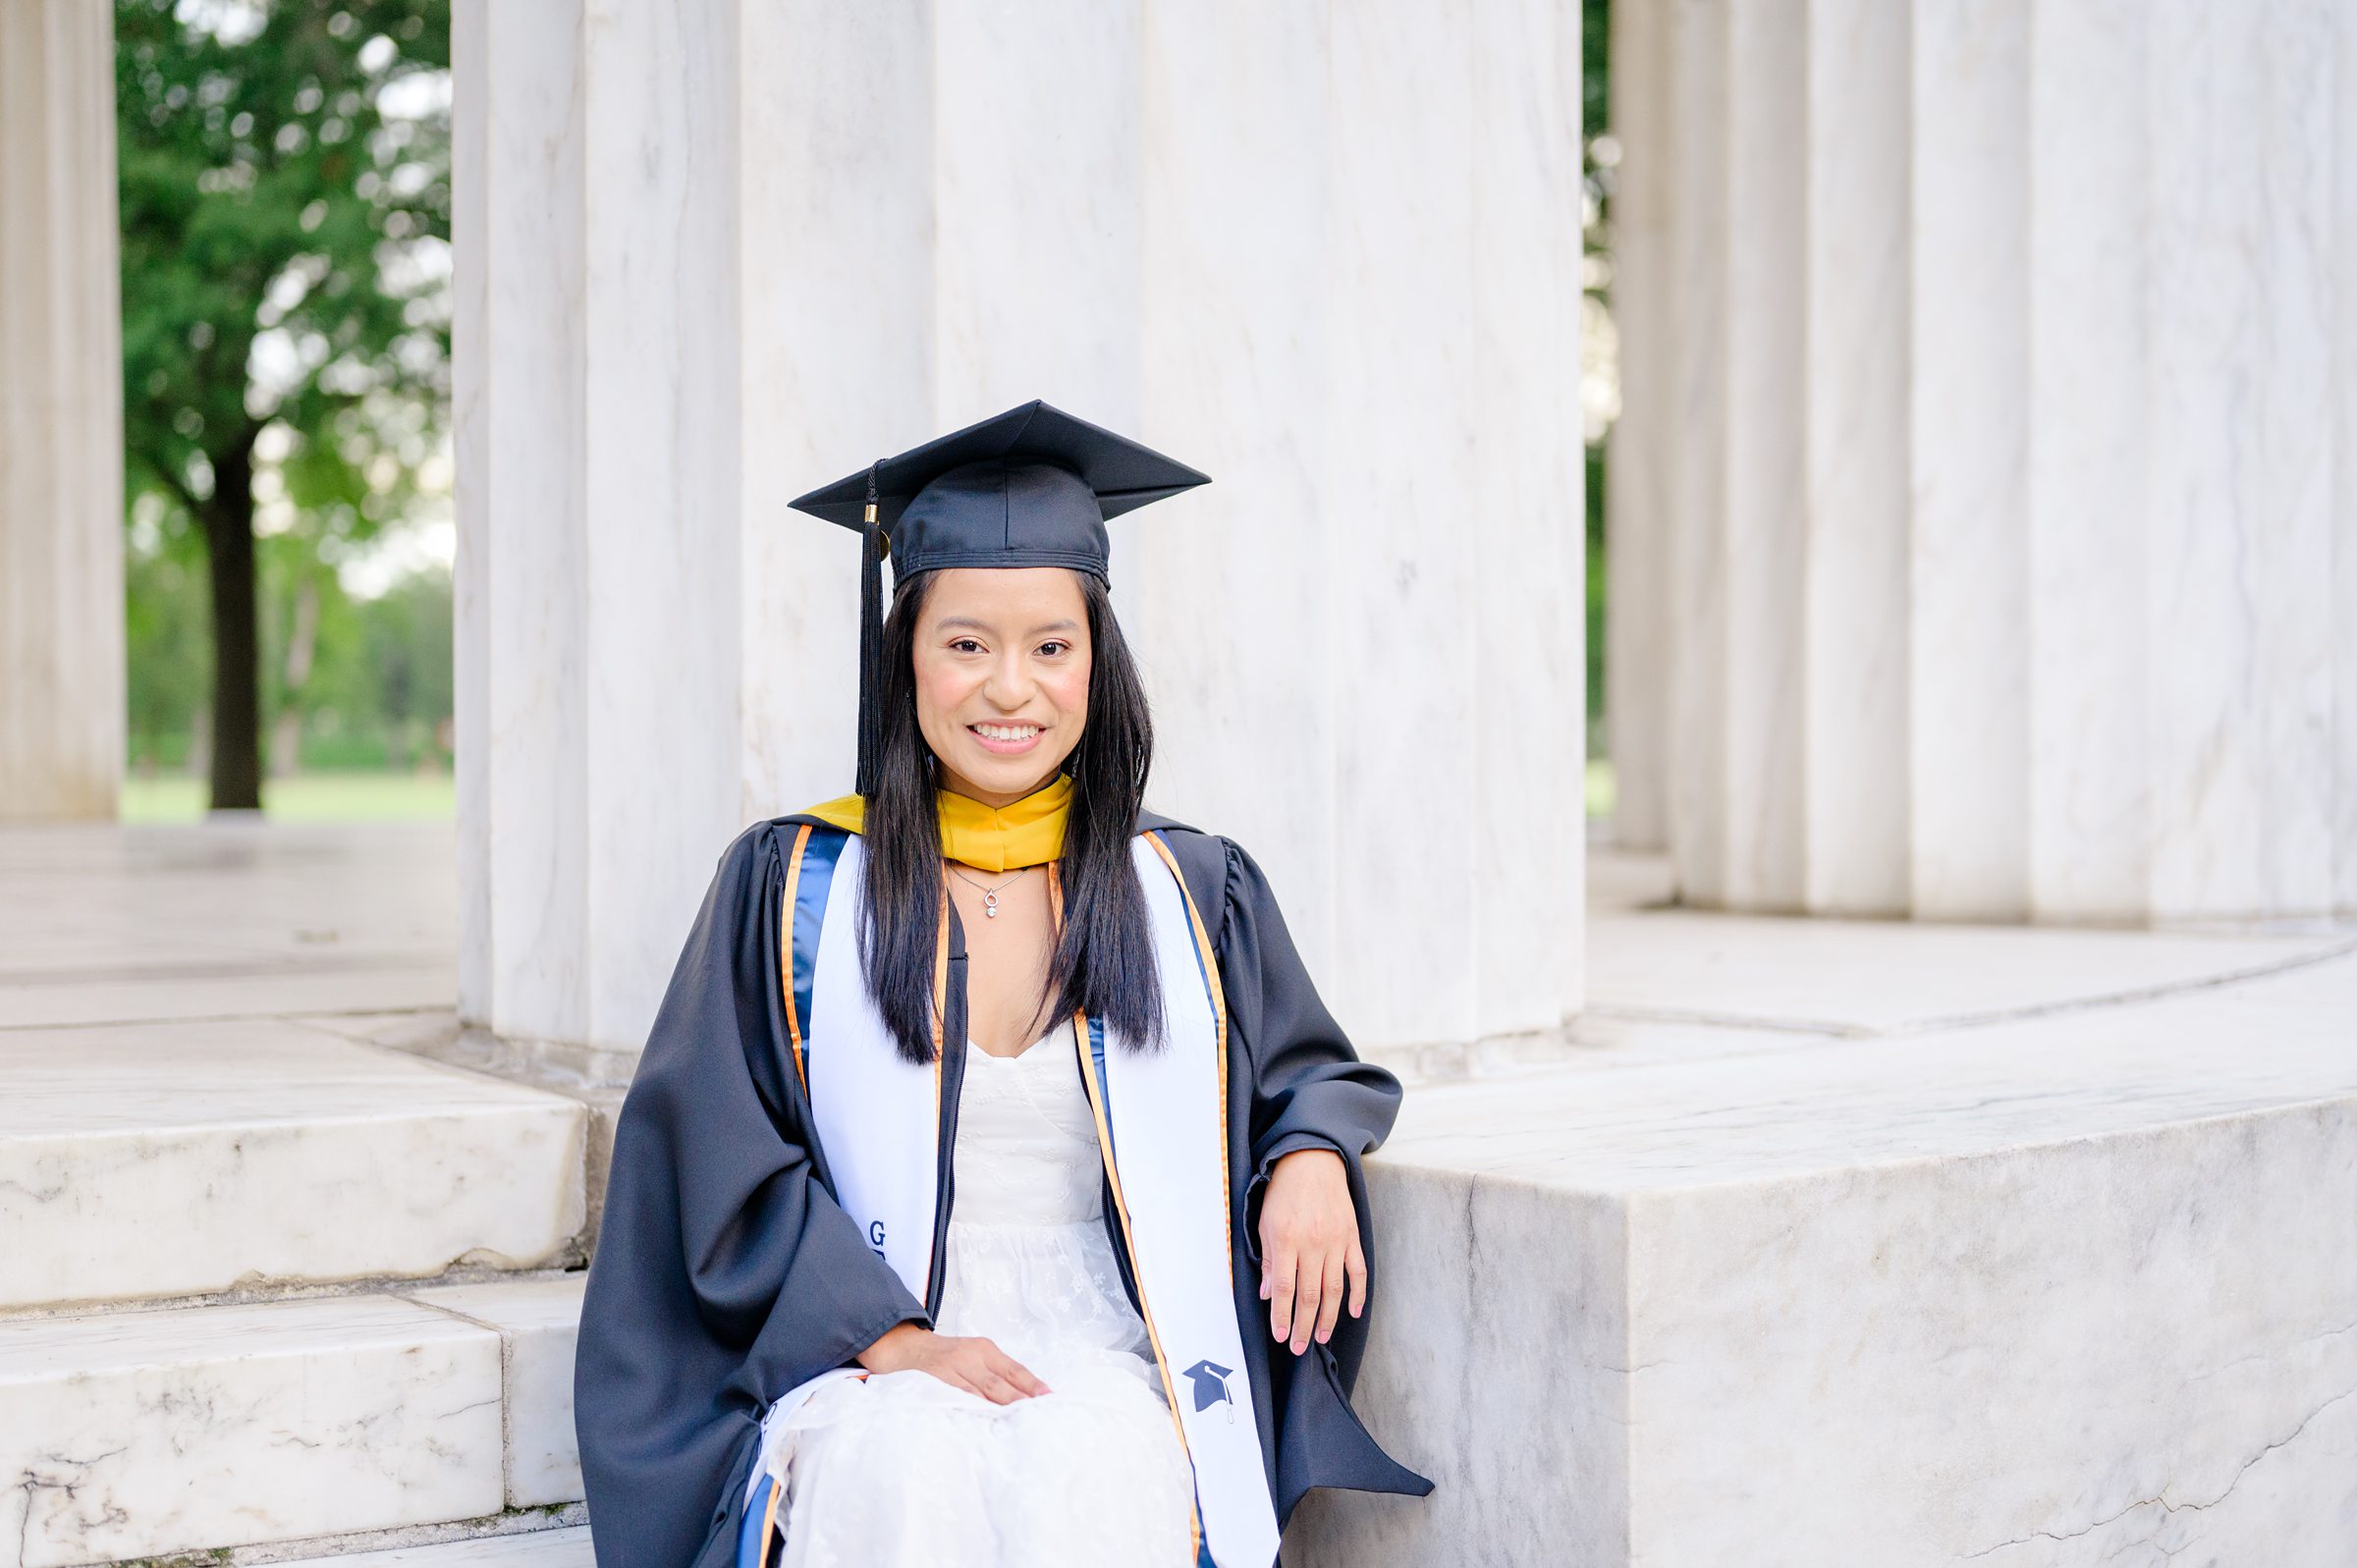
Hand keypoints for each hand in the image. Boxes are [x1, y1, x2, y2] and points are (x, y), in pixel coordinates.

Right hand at [855, 1322, 1049, 1403]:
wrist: (908, 1347)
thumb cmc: (949, 1357)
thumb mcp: (975, 1357)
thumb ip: (996, 1375)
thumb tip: (1025, 1397)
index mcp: (985, 1349)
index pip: (1015, 1369)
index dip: (1032, 1384)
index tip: (1051, 1397)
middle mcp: (973, 1356)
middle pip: (1002, 1383)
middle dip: (1022, 1399)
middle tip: (1042, 1412)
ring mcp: (955, 1369)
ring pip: (984, 1392)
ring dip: (1003, 1407)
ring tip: (1022, 1419)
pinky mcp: (939, 1382)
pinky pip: (961, 1398)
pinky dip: (976, 1409)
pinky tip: (988, 1420)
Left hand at [1256, 1146, 1364, 1355]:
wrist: (1312, 1161)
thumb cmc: (1283, 1192)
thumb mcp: (1264, 1223)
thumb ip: (1269, 1260)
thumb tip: (1270, 1294)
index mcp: (1287, 1239)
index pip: (1285, 1288)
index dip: (1282, 1316)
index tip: (1280, 1336)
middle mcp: (1313, 1243)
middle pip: (1309, 1295)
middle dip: (1303, 1325)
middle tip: (1299, 1347)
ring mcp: (1336, 1241)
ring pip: (1334, 1289)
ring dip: (1328, 1317)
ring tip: (1320, 1337)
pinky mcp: (1352, 1237)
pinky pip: (1358, 1271)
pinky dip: (1358, 1294)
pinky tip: (1353, 1312)